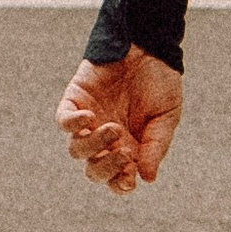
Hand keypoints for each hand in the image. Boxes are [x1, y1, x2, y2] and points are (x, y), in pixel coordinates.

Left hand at [57, 50, 182, 196]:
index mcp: (129, 147)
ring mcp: (89, 122)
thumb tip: (147, 178)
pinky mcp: (75, 102)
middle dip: (107, 168)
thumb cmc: (160, 82)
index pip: (117, 178)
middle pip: (93, 170)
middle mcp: (105, 140)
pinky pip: (63, 122)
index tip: (130, 179)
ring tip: (114, 127)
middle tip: (125, 153)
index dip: (120, 184)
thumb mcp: (166, 117)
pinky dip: (72, 124)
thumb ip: (156, 147)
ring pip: (76, 150)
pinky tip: (90, 116)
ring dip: (94, 145)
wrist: (149, 47)